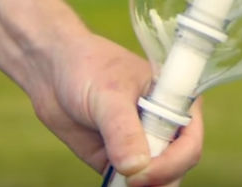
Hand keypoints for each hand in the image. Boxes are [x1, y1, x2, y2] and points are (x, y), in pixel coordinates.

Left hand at [27, 33, 202, 186]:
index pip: (189, 143)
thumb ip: (123, 130)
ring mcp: (143, 143)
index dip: (172, 162)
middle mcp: (165, 125)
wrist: (53, 69)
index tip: (141, 171)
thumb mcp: (108, 94)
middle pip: (177, 167)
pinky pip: (130, 184)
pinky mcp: (120, 159)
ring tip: (120, 182)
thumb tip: (136, 167)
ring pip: (157, 180)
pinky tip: (114, 185)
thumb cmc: (88, 66)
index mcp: (176, 102)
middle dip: (159, 181)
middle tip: (129, 182)